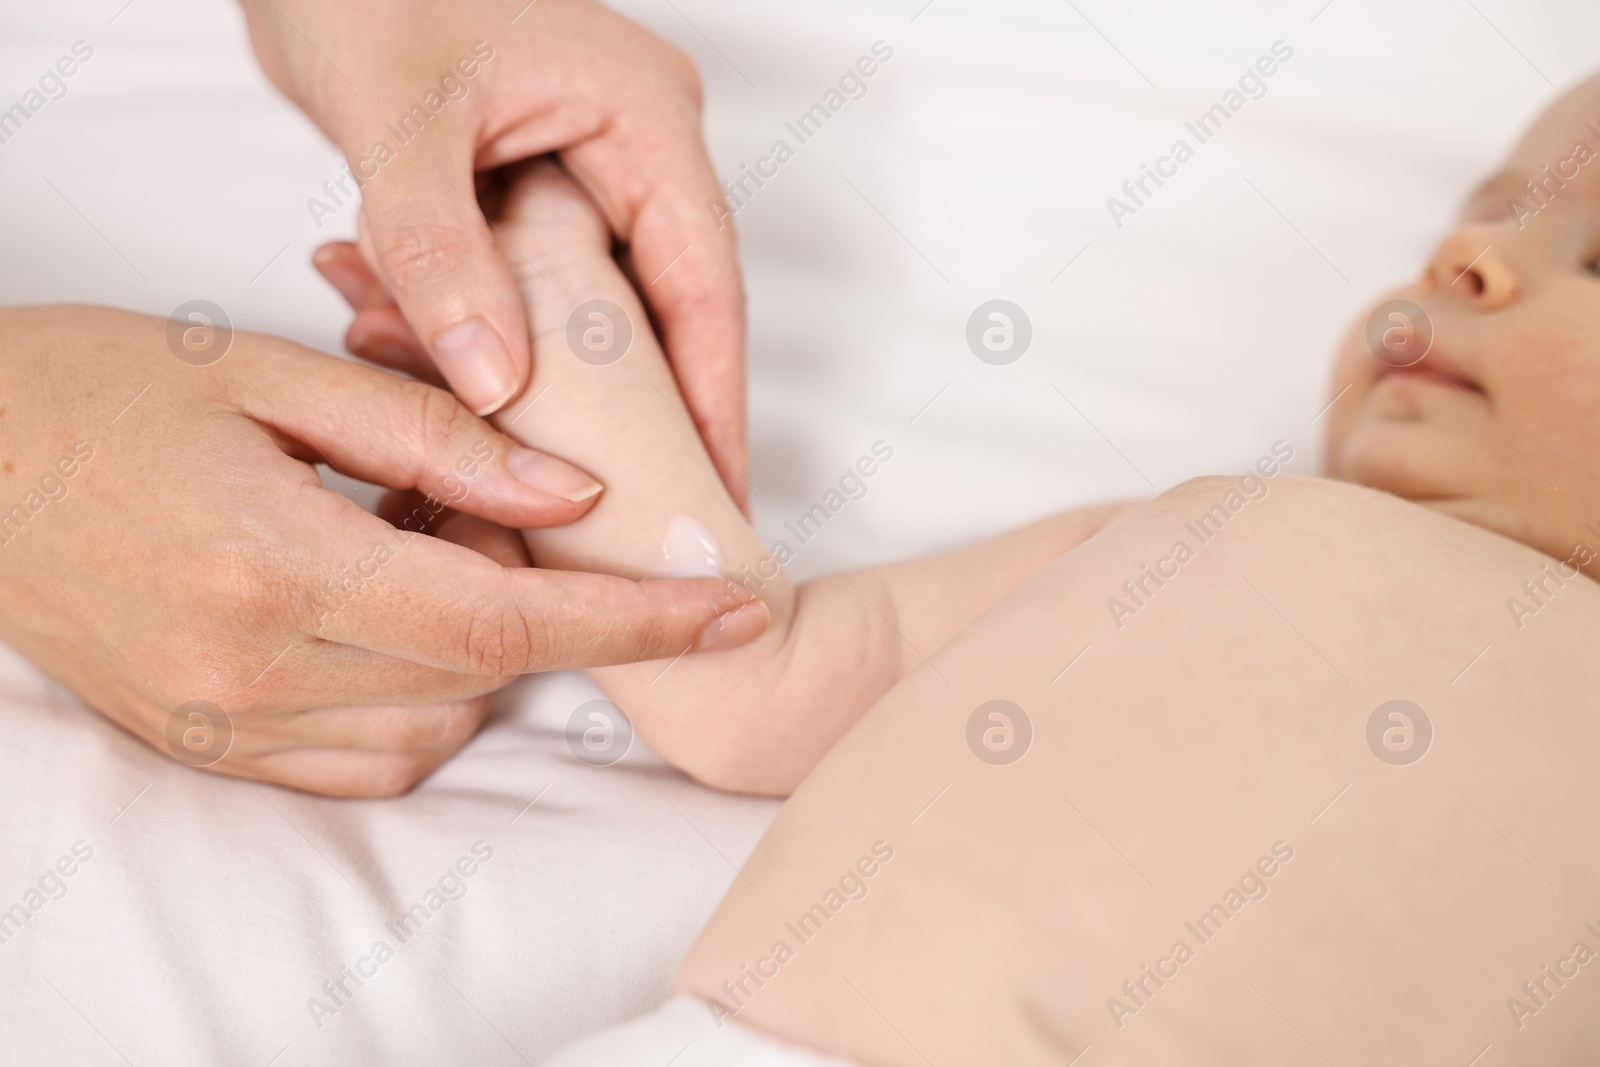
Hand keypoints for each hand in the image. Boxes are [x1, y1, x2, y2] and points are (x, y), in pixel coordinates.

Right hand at [0, 306, 758, 795]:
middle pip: (482, 667)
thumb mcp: (267, 374)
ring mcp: (227, 728)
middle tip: (488, 498)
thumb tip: (575, 489)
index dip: (636, 621)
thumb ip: (435, 436)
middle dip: (537, 592)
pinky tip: (380, 604)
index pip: (504, 617)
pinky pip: (371, 755)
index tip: (735, 612)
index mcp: (272, 567)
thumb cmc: (97, 393)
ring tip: (409, 538)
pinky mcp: (211, 750)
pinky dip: (421, 692)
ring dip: (478, 641)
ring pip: (438, 722)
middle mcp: (252, 674)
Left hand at [240, 0, 748, 507]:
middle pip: (662, 307)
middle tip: (639, 518)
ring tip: (504, 448)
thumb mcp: (398, 120)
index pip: (703, 281)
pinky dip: (481, 328)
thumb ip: (442, 250)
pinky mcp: (528, 186)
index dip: (712, 396)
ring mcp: (584, 166)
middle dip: (637, 410)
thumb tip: (496, 382)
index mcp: (643, 115)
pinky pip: (529, 284)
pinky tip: (419, 356)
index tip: (717, 490)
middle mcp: (632, 145)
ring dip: (539, 374)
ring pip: (589, 305)